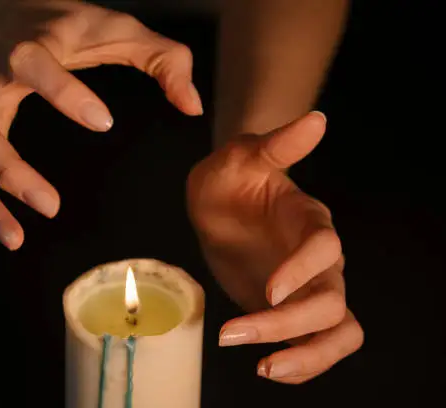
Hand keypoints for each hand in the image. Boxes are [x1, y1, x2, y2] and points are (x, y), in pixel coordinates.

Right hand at [0, 0, 202, 273]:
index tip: (103, 122)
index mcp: (27, 48)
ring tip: (14, 241)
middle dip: (10, 170)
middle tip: (52, 206)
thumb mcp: (112, 26)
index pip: (35, 66)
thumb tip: (192, 108)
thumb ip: (161, 57)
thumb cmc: (59, 23)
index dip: (65, 93)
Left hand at [187, 112, 362, 383]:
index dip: (302, 271)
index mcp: (308, 219)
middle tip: (233, 334)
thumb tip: (317, 119)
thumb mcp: (240, 158)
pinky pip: (317, 345)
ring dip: (307, 356)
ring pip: (338, 331)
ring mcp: (309, 288)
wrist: (219, 205)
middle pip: (330, 300)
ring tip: (263, 368)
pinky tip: (265, 366)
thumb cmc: (228, 179)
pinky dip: (301, 363)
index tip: (267, 291)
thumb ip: (275, 146)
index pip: (324, 248)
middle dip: (287, 325)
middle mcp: (319, 258)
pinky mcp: (294, 312)